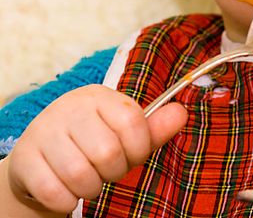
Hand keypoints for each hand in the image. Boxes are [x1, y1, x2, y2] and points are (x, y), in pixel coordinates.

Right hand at [4, 84, 186, 213]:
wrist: (40, 159)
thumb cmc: (92, 144)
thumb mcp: (124, 133)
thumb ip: (154, 127)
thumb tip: (182, 113)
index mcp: (99, 97)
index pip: (133, 122)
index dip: (140, 148)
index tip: (134, 155)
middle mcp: (69, 107)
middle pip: (108, 152)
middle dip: (114, 172)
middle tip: (107, 171)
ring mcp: (44, 131)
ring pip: (80, 174)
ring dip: (91, 188)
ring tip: (89, 181)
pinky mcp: (24, 158)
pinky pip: (54, 191)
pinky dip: (67, 201)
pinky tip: (68, 192)